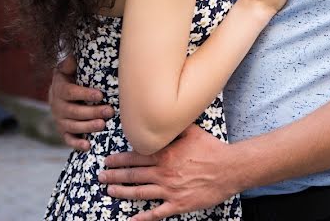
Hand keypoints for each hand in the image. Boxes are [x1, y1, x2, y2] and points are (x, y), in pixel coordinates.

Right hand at [49, 57, 113, 149]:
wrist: (59, 93)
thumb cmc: (71, 77)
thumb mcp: (68, 67)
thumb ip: (70, 63)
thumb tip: (73, 59)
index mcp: (59, 89)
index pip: (70, 92)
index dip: (84, 94)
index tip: (100, 95)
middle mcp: (57, 106)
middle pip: (73, 111)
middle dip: (92, 112)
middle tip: (109, 111)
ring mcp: (60, 120)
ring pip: (72, 126)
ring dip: (87, 127)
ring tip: (103, 125)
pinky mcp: (63, 131)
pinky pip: (68, 139)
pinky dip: (77, 143)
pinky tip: (88, 146)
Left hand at [99, 125, 240, 219]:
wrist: (229, 169)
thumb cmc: (212, 149)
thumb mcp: (192, 131)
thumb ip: (175, 127)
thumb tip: (164, 118)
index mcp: (165, 155)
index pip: (136, 157)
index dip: (119, 159)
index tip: (108, 160)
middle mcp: (163, 172)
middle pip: (133, 174)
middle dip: (114, 175)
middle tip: (100, 176)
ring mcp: (169, 190)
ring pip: (139, 192)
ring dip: (122, 192)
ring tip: (109, 191)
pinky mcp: (178, 204)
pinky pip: (156, 213)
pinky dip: (142, 218)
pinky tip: (130, 220)